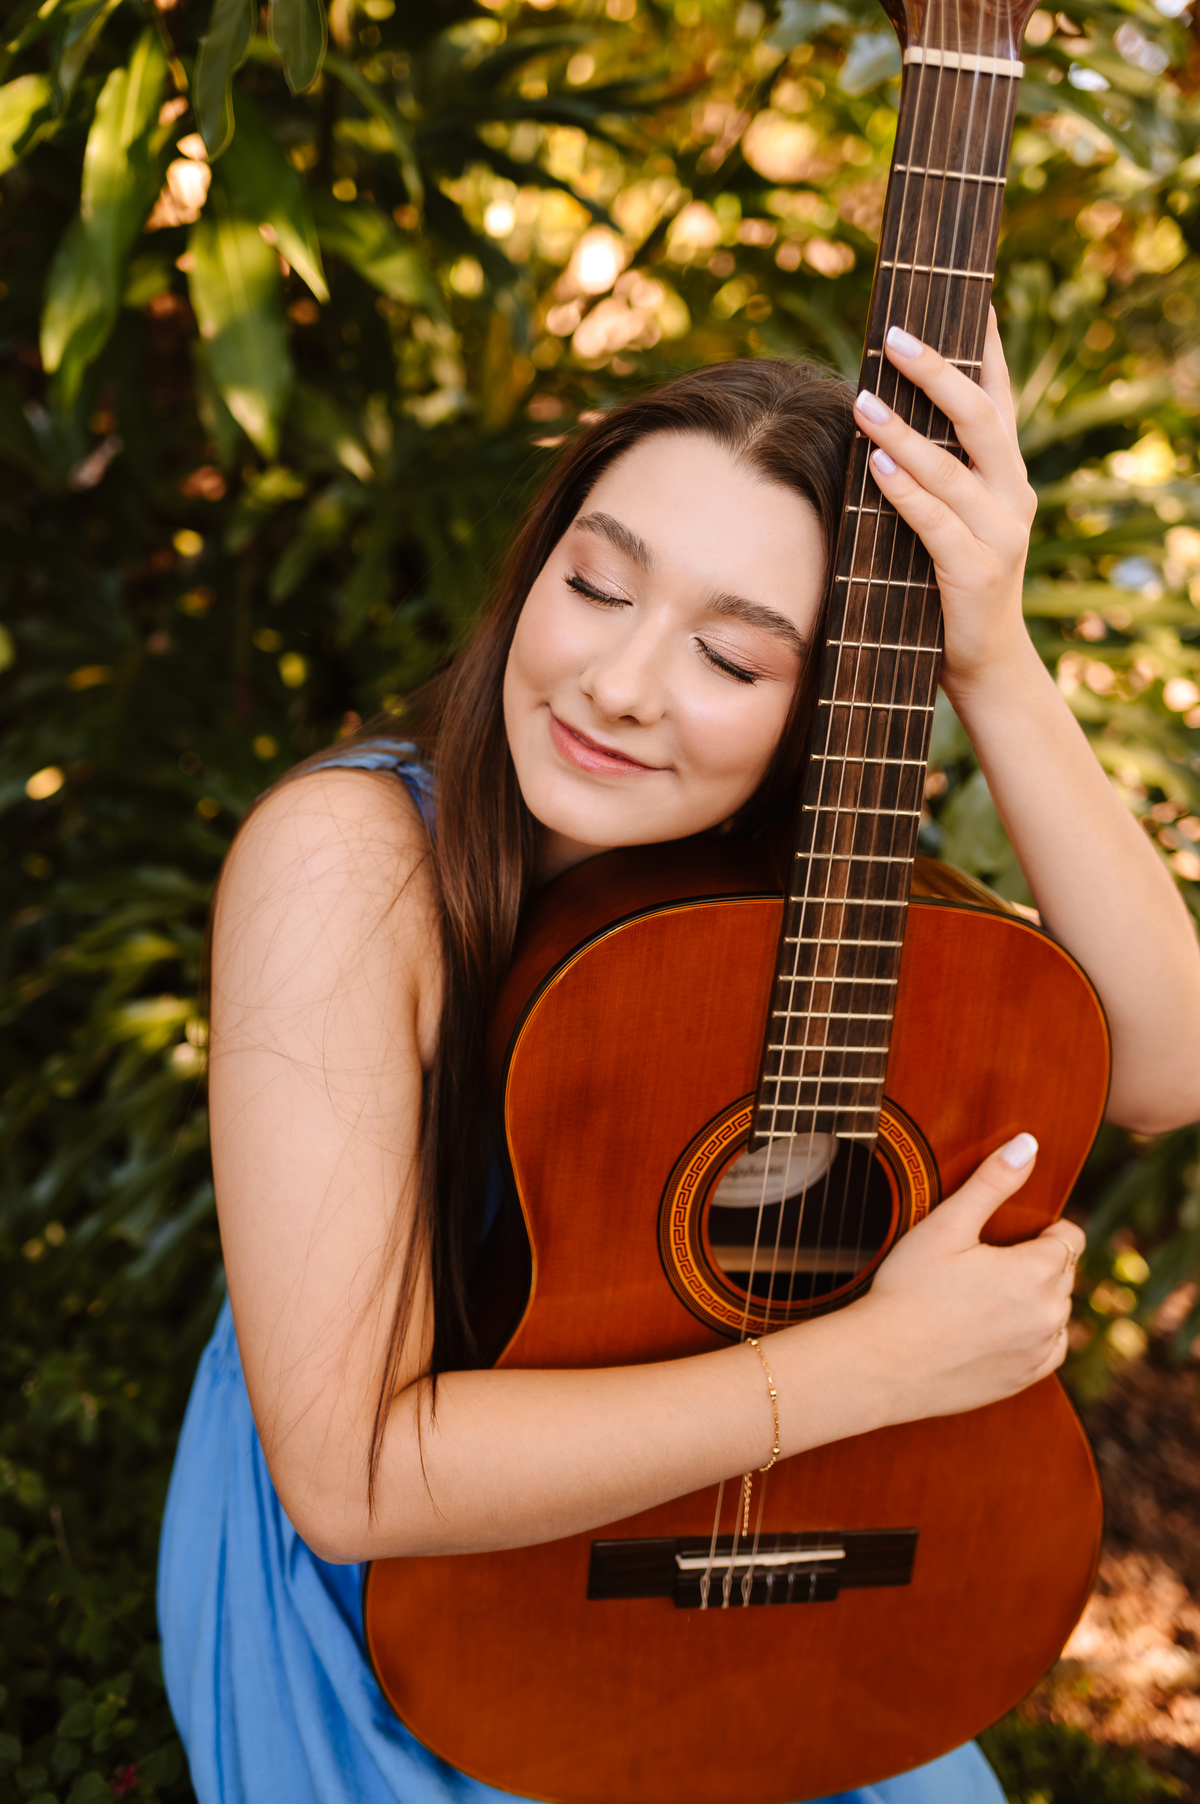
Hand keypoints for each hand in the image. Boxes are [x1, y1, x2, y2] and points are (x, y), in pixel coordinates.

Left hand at [851, 309, 1037, 698]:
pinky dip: (905, 491)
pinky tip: (876, 465)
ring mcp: (1000, 534)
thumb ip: (927, 480)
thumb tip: (872, 418)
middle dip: (937, 372)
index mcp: (1007, 477)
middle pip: (980, 417)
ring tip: (864, 398)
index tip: (970, 295)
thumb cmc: (946, 590)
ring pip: (953, 467)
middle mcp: (1013, 496)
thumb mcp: (943, 525)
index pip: (999, 397)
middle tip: (895, 334)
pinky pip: (936, 522)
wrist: (983, 666)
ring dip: (904, 431)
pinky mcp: (977, 571)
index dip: (986, 346)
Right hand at [851, 1133, 1081, 1424]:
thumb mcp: (946, 1226)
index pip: (1070, 1237)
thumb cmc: (908, 1289)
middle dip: (1036, 1262)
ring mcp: (1040, 1351)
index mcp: (1037, 1271)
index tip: (1007, 1235)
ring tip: (984, 1296)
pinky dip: (1033, 1336)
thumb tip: (1028, 1143)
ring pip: (1058, 1311)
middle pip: (1064, 1273)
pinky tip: (995, 1328)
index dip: (1041, 1229)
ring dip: (1036, 1299)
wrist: (882, 1364)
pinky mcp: (1025, 1379)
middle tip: (983, 1264)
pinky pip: (1049, 1349)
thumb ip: (992, 1182)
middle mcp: (1051, 1313)